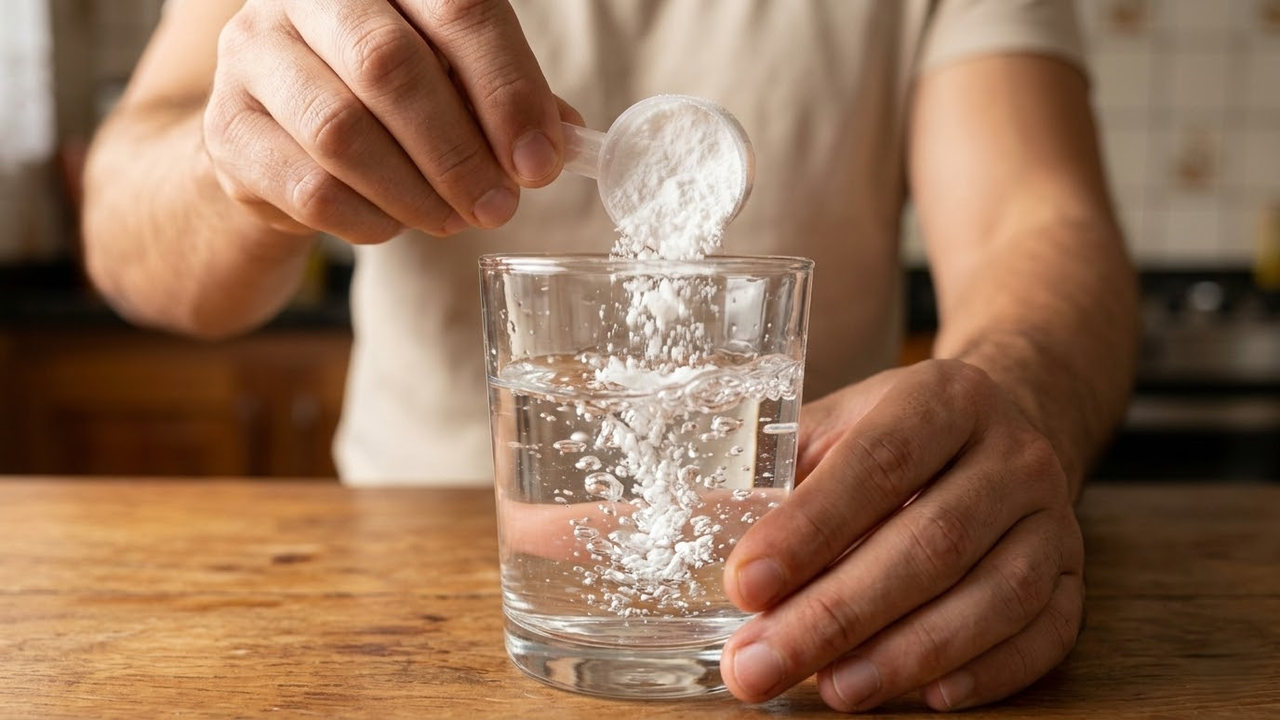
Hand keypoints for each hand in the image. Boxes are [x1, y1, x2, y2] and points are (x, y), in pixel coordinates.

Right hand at [203, 0, 577, 243]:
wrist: (277, 137)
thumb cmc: (383, 99)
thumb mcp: (451, 80)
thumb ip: (504, 100)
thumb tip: (561, 142)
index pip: (458, 7)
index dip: (508, 90)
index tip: (541, 160)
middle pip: (390, 66)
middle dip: (460, 151)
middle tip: (500, 205)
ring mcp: (254, 55)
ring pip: (343, 131)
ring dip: (416, 192)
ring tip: (455, 219)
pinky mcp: (227, 130)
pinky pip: (310, 187)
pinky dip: (369, 219)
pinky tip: (394, 223)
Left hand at [721, 359, 1083, 710]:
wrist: (1008, 424)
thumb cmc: (898, 436)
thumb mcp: (836, 428)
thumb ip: (773, 477)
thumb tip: (679, 527)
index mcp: (942, 398)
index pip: (877, 465)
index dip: (809, 530)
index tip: (745, 585)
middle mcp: (1011, 453)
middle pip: (930, 542)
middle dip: (837, 613)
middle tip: (760, 664)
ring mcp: (1054, 517)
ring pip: (995, 595)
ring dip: (907, 653)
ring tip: (833, 690)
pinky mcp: (1076, 575)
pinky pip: (1045, 634)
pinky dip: (987, 673)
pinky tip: (928, 698)